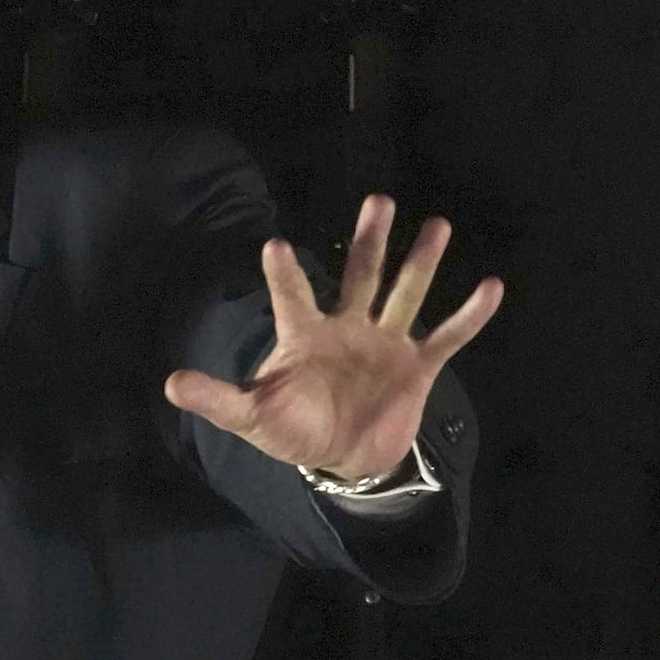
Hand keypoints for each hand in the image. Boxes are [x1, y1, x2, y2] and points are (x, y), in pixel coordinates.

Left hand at [164, 194, 502, 481]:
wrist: (342, 458)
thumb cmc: (292, 430)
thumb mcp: (252, 417)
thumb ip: (218, 399)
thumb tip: (169, 384)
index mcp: (304, 335)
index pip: (292, 297)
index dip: (283, 275)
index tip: (274, 245)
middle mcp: (347, 327)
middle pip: (360, 276)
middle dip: (370, 241)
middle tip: (378, 201)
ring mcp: (385, 342)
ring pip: (405, 293)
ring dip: (422, 262)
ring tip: (438, 225)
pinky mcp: (416, 366)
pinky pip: (446, 336)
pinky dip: (468, 316)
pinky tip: (490, 287)